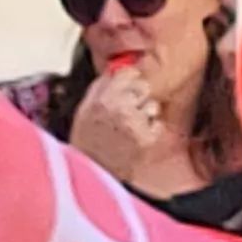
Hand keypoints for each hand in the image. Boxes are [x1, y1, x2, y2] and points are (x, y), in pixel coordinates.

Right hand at [67, 62, 179, 185]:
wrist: (92, 171)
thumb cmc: (86, 140)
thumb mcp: (84, 108)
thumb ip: (101, 86)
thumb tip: (117, 70)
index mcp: (103, 97)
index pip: (128, 73)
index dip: (128, 80)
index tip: (125, 88)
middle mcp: (121, 107)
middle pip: (143, 86)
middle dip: (137, 96)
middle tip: (127, 111)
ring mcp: (135, 123)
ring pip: (152, 105)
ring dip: (145, 113)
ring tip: (129, 127)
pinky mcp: (146, 139)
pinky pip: (157, 124)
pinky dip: (150, 130)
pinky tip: (135, 138)